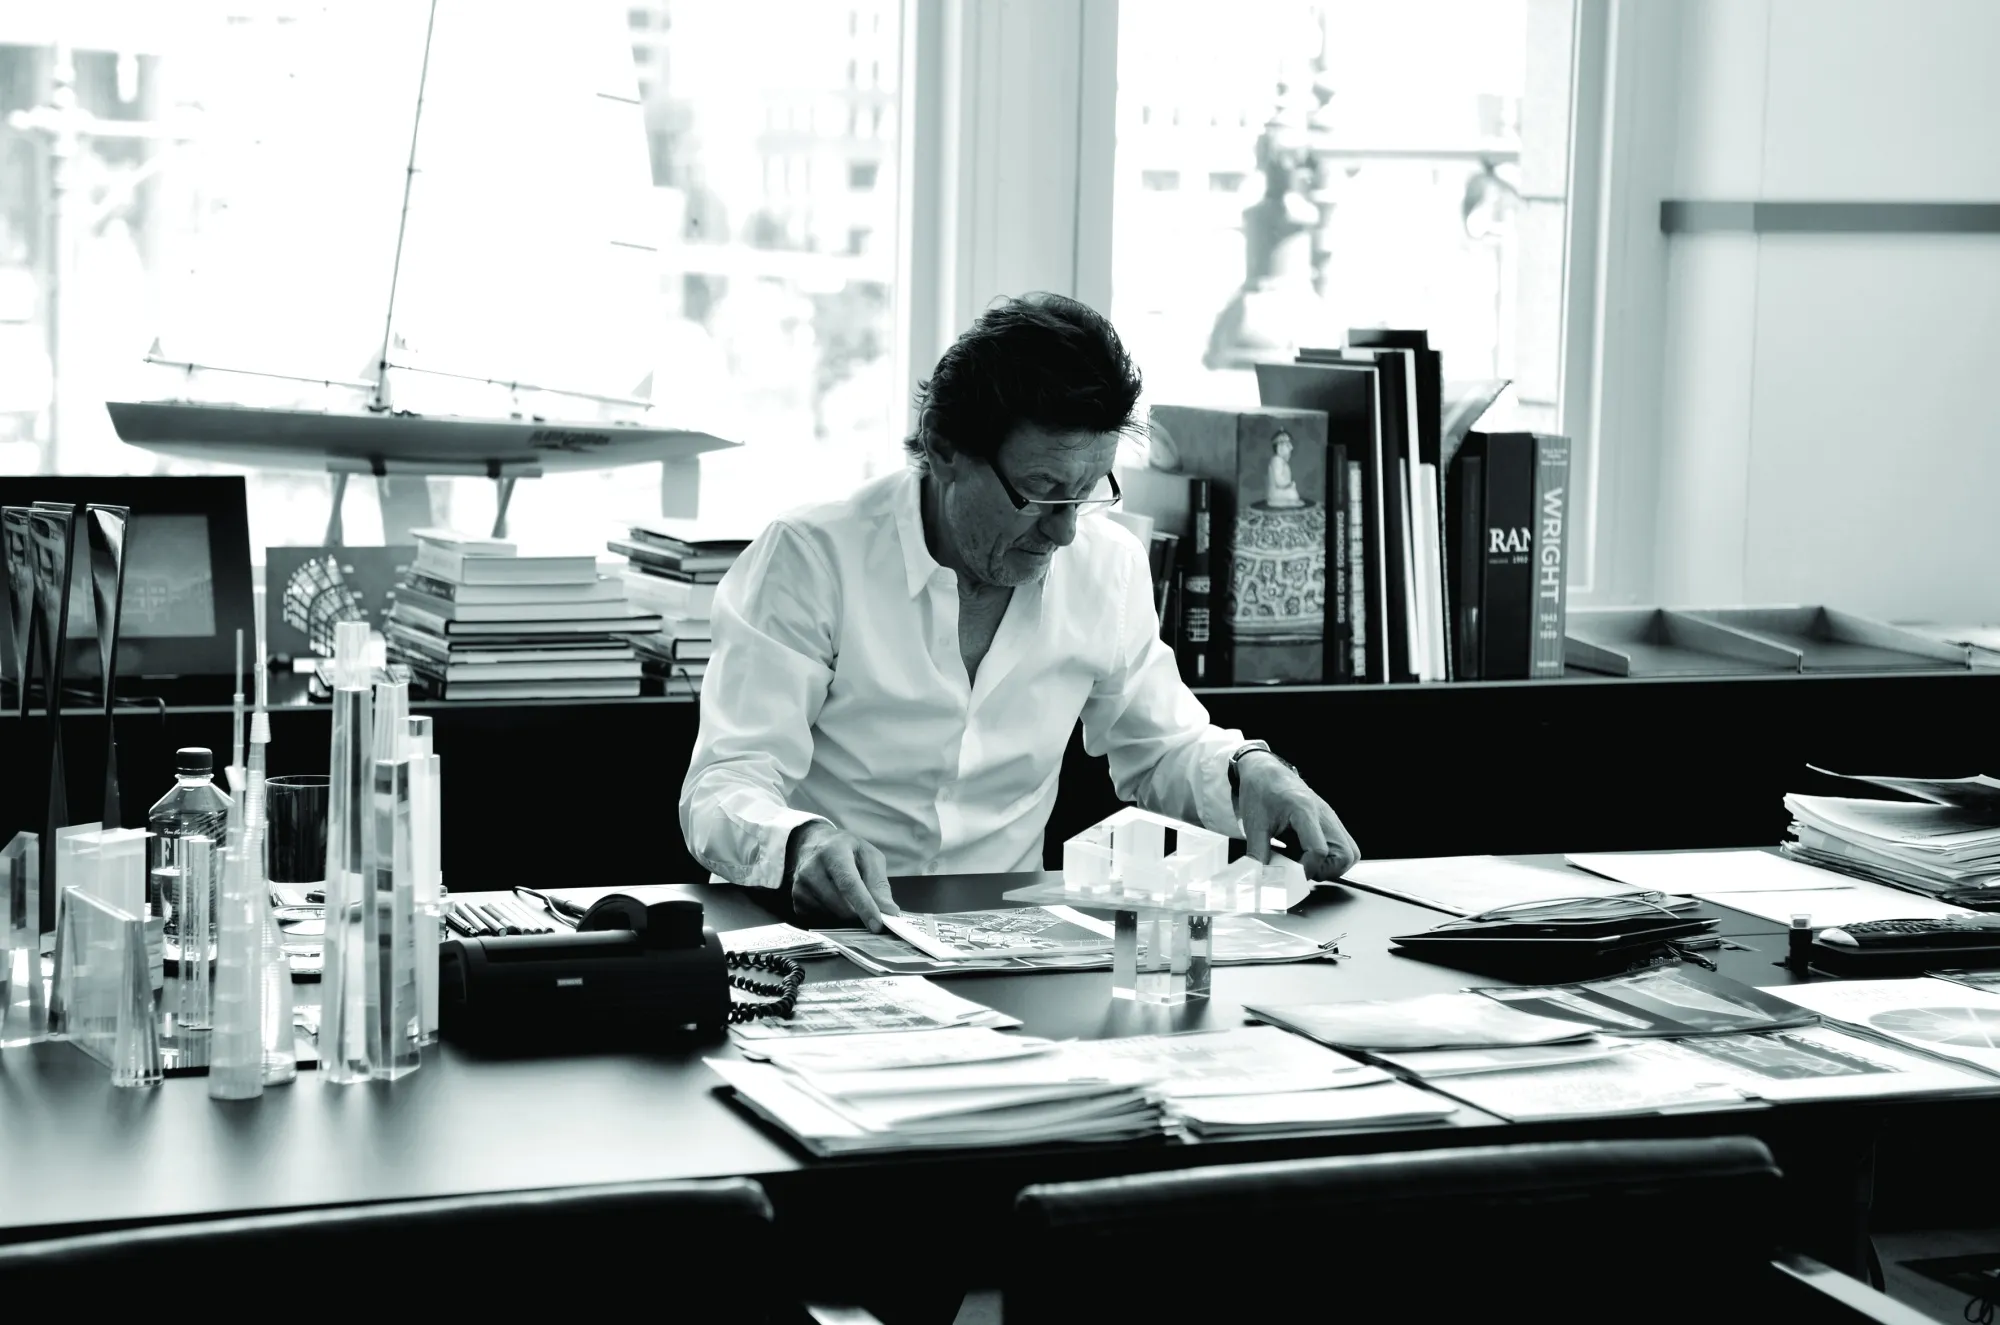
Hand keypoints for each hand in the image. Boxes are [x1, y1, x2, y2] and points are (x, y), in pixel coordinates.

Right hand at [788, 821, 900, 932]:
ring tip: (848, 896)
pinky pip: (821, 920)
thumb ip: (879, 883)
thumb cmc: (846, 850)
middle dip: (860, 914)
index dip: (864, 906)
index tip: (877, 925)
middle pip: (841, 906)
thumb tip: (889, 910)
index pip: (849, 884)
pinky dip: (834, 916)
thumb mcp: (868, 856)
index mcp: (833, 852)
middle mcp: (811, 869)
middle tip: (871, 909)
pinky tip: (834, 899)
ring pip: (832, 917)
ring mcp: (800, 887)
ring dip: (847, 915)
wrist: (813, 844)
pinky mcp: (796, 901)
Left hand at [1235, 752, 1360, 881]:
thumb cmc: (1261, 792)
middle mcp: (1324, 815)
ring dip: (1330, 866)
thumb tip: (1259, 879)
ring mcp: (1330, 819)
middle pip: (1346, 855)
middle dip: (1325, 871)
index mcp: (1304, 811)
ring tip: (1305, 863)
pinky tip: (1306, 854)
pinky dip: (1330, 858)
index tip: (1290, 875)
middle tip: (1302, 869)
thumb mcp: (1254, 825)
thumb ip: (1257, 854)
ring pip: (1350, 853)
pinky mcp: (1330, 823)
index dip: (1306, 869)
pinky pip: (1343, 847)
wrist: (1266, 772)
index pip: (1319, 850)